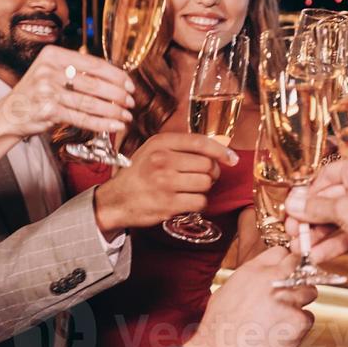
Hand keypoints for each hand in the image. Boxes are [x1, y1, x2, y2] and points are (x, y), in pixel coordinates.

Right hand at [0, 46, 135, 138]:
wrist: (9, 114)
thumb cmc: (35, 93)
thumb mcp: (50, 72)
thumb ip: (76, 70)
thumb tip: (115, 78)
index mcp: (53, 54)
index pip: (93, 63)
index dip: (116, 75)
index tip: (129, 85)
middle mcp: (49, 70)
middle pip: (94, 83)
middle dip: (118, 94)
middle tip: (131, 102)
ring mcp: (47, 90)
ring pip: (90, 102)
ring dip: (113, 111)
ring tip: (126, 116)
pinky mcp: (48, 111)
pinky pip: (81, 118)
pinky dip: (101, 123)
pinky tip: (114, 126)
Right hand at [93, 132, 238, 238]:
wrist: (115, 200)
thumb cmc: (139, 174)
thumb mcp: (152, 150)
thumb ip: (179, 146)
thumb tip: (217, 149)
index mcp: (160, 143)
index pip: (200, 142)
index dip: (221, 150)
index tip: (232, 158)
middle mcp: (162, 160)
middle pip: (207, 165)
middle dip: (210, 173)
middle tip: (201, 177)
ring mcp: (165, 183)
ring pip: (206, 184)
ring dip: (203, 188)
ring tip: (189, 189)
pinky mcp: (168, 204)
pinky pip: (200, 202)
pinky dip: (198, 203)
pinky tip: (186, 200)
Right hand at [183, 247, 315, 346]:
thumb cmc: (219, 329)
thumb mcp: (227, 291)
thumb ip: (250, 279)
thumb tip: (265, 275)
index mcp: (253, 271)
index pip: (282, 252)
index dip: (285, 263)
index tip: (285, 273)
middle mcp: (272, 280)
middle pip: (300, 268)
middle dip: (299, 278)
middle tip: (291, 294)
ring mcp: (288, 300)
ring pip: (309, 292)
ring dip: (301, 303)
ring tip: (282, 318)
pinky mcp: (298, 322)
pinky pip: (308, 318)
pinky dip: (299, 326)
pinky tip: (281, 334)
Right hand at [285, 156, 347, 283]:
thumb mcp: (345, 209)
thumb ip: (316, 207)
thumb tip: (294, 202)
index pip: (326, 176)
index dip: (307, 194)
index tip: (292, 209)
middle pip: (330, 199)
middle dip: (310, 218)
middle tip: (294, 231)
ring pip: (338, 219)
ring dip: (319, 234)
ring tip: (301, 248)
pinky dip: (334, 243)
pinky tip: (318, 254)